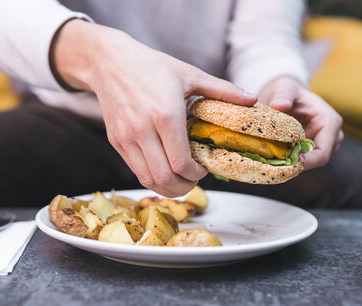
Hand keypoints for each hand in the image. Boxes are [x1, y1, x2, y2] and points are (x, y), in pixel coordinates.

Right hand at [51, 20, 256, 196]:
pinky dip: (152, 177)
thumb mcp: (189, 74)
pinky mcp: (116, 141)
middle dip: (184, 187)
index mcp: (166, 115)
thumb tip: (252, 99)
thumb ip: (222, 89)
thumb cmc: (152, 66)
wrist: (109, 62)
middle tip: (194, 180)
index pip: (181, 163)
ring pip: (148, 180)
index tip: (203, 170)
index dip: (195, 174)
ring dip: (167, 188)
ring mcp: (126, 138)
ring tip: (180, 181)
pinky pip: (135, 171)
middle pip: (165, 177)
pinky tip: (163, 170)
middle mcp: (143, 130)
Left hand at [258, 76, 342, 169]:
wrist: (288, 94)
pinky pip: (305, 159)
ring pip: (311, 161)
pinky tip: (276, 157)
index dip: (305, 162)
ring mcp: (326, 143)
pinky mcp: (316, 147)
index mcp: (330, 122)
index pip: (322, 153)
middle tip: (274, 164)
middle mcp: (333, 135)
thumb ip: (283, 95)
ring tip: (273, 159)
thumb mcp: (285, 89)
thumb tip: (279, 105)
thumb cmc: (289, 90)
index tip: (285, 165)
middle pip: (317, 160)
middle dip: (297, 163)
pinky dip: (291, 159)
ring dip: (294, 162)